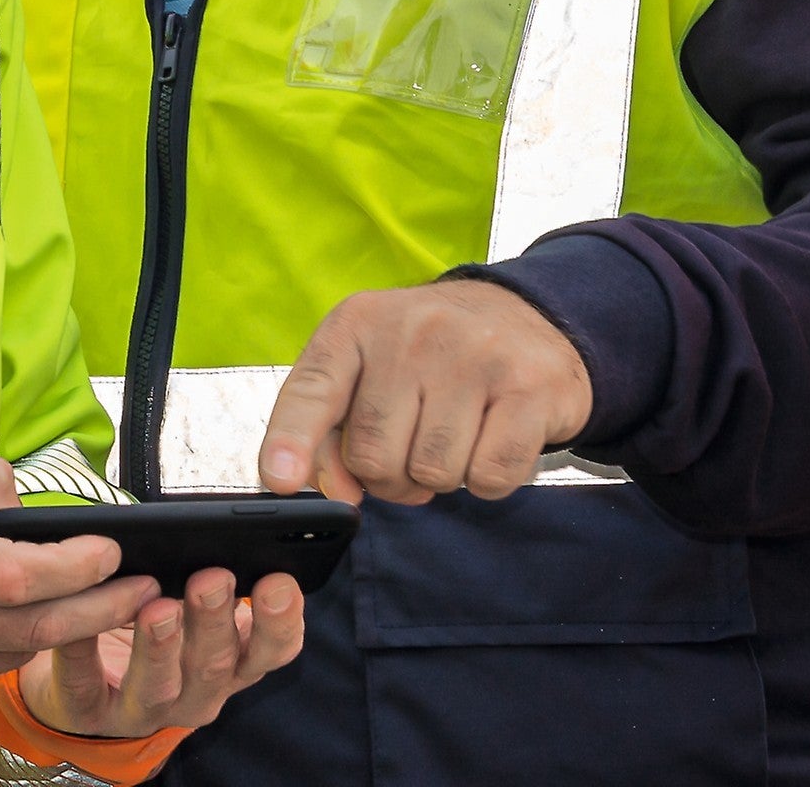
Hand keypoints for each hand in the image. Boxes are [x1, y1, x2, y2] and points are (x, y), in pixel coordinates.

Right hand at [0, 455, 158, 716]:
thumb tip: (32, 514)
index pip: (18, 576)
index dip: (76, 566)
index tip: (112, 550)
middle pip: (33, 629)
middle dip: (103, 609)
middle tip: (146, 589)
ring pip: (14, 654)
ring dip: (63, 630)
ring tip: (100, 600)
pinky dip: (11, 647)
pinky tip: (26, 622)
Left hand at [20, 566, 309, 739]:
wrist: (89, 688)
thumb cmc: (154, 628)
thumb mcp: (198, 607)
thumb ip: (215, 576)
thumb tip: (223, 527)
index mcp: (233, 663)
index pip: (273, 650)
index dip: (280, 621)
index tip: (278, 581)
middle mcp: (197, 694)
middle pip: (216, 665)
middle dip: (214, 620)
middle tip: (211, 578)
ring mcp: (144, 710)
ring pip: (158, 687)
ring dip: (160, 647)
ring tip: (156, 609)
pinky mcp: (90, 714)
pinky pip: (83, 686)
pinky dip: (81, 653)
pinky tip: (79, 626)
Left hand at [256, 279, 593, 503]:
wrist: (528, 317)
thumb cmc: (434, 356)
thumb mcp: (369, 370)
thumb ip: (332, 432)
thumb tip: (337, 492)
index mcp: (360, 323)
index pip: (312, 389)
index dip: (291, 441)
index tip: (280, 480)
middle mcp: (414, 330)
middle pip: (373, 457)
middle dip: (392, 477)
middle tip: (414, 448)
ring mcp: (476, 354)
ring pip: (433, 474)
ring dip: (442, 478)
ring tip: (456, 436)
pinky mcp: (529, 386)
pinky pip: (489, 476)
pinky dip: (488, 480)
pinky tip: (492, 440)